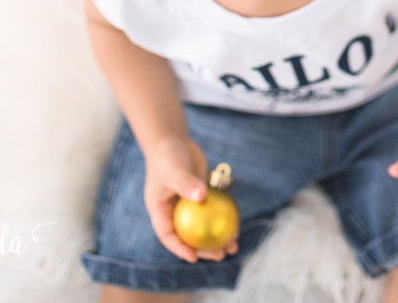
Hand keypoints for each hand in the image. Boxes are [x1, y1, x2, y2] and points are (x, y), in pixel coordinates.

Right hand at [143, 138, 239, 262]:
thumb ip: (186, 184)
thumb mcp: (174, 171)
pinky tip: (237, 226)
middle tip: (221, 255)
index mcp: (160, 211)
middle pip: (189, 236)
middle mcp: (173, 211)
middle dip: (205, 249)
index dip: (180, 248)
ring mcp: (187, 205)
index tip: (194, 257)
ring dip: (217, 237)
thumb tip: (202, 196)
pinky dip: (222, 219)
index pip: (168, 235)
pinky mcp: (200, 196)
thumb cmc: (168, 156)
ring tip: (234, 246)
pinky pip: (212, 212)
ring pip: (202, 227)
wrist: (172, 140)